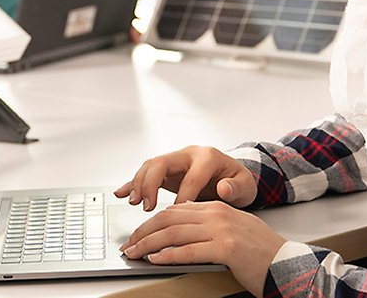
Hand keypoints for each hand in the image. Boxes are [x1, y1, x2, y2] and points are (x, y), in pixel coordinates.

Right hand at [113, 146, 256, 210]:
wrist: (231, 176)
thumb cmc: (237, 181)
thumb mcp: (245, 185)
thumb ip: (236, 187)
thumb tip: (224, 188)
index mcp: (207, 157)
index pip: (191, 176)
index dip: (184, 195)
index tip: (180, 212)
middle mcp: (187, 154)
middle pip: (161, 163)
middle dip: (151, 184)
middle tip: (147, 206)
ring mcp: (174, 160)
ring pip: (150, 166)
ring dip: (139, 184)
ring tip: (134, 203)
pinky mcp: (166, 170)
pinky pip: (145, 174)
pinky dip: (132, 183)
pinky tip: (121, 193)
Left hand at [120, 201, 285, 296]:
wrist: (287, 263)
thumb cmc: (259, 252)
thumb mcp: (231, 229)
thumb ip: (207, 226)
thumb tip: (178, 231)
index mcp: (217, 206)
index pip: (175, 211)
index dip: (152, 222)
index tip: (138, 234)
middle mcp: (217, 213)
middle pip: (169, 219)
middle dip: (144, 232)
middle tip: (130, 245)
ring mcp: (221, 229)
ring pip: (174, 234)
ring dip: (149, 244)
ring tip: (135, 253)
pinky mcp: (226, 248)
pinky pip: (188, 250)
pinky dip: (168, 255)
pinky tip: (155, 259)